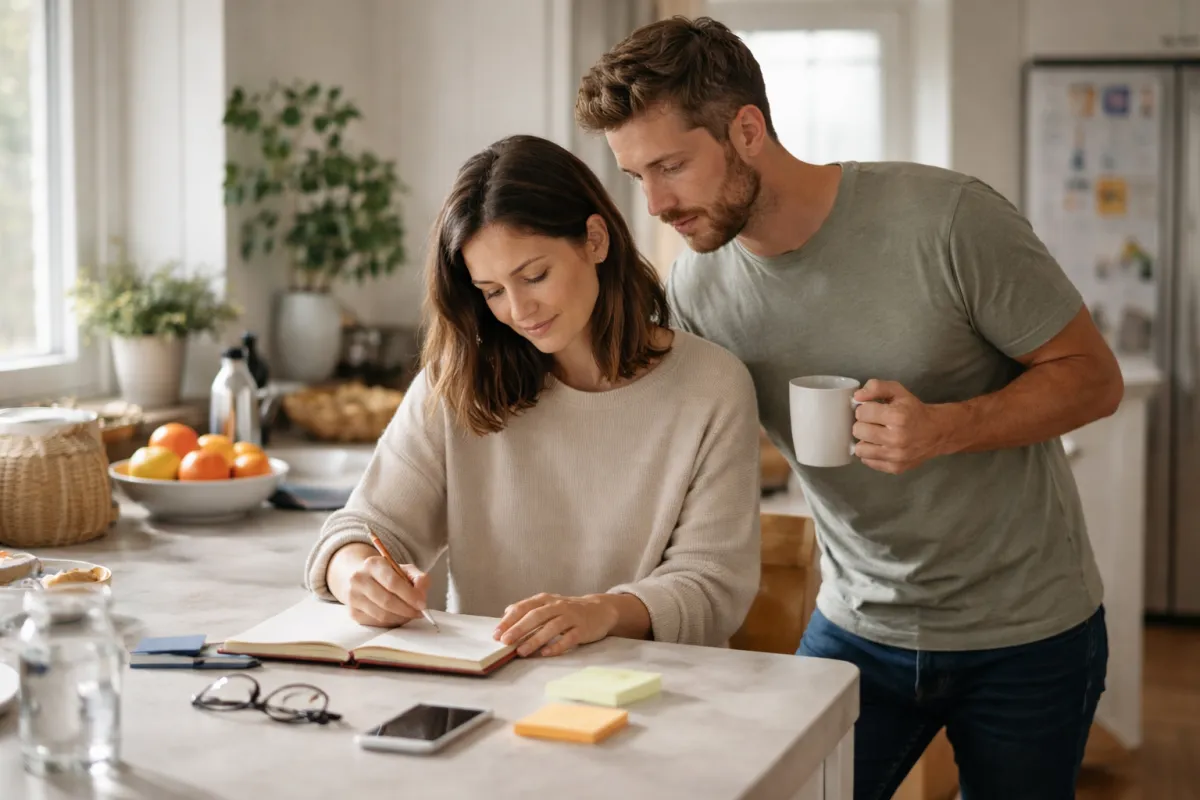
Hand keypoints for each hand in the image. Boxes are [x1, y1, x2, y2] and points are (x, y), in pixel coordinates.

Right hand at [345, 556, 429, 627]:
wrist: (360, 578)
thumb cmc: (386, 575)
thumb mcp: (404, 569)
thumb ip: (418, 578)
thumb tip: (421, 595)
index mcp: (373, 564)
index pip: (392, 582)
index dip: (410, 595)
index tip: (422, 604)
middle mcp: (359, 579)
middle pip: (387, 601)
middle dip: (407, 610)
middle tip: (419, 613)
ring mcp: (353, 597)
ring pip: (381, 615)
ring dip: (400, 618)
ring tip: (410, 615)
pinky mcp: (353, 612)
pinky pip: (376, 622)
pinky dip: (391, 622)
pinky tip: (397, 617)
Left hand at [492, 593, 618, 657]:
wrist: (600, 609)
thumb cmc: (568, 610)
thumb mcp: (548, 604)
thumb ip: (528, 608)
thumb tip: (506, 614)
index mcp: (546, 600)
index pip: (524, 607)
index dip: (509, 620)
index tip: (496, 633)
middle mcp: (558, 606)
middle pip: (536, 616)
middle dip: (519, 628)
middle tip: (505, 641)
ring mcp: (572, 617)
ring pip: (552, 627)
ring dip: (535, 639)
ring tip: (521, 651)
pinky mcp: (583, 629)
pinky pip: (569, 638)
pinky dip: (557, 646)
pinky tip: (546, 654)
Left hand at [852, 379, 952, 473]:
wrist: (937, 432)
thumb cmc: (914, 410)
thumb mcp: (898, 392)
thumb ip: (876, 387)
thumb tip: (857, 396)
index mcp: (897, 416)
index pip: (861, 412)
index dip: (864, 409)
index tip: (872, 410)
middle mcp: (896, 438)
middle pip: (858, 431)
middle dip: (863, 424)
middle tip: (873, 423)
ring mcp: (896, 456)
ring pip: (860, 450)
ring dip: (864, 441)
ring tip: (875, 435)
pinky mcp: (895, 468)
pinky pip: (868, 461)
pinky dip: (871, 454)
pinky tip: (880, 446)